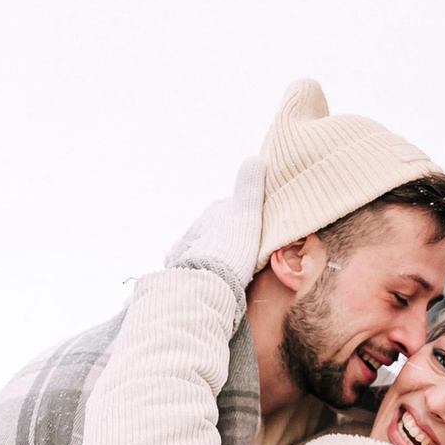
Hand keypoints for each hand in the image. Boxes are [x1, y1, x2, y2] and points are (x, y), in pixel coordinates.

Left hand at [164, 155, 264, 294]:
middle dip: (232, 235)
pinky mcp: (182, 267)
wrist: (204, 286)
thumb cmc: (231, 251)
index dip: (250, 217)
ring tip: (233, 266)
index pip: (236, 208)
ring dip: (219, 251)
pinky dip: (205, 266)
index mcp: (216, 211)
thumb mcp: (247, 217)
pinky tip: (214, 275)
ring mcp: (189, 246)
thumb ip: (250, 190)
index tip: (262, 229)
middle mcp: (199, 224)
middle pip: (221, 227)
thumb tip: (254, 159)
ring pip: (209, 244)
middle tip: (249, 251)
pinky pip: (197, 263)